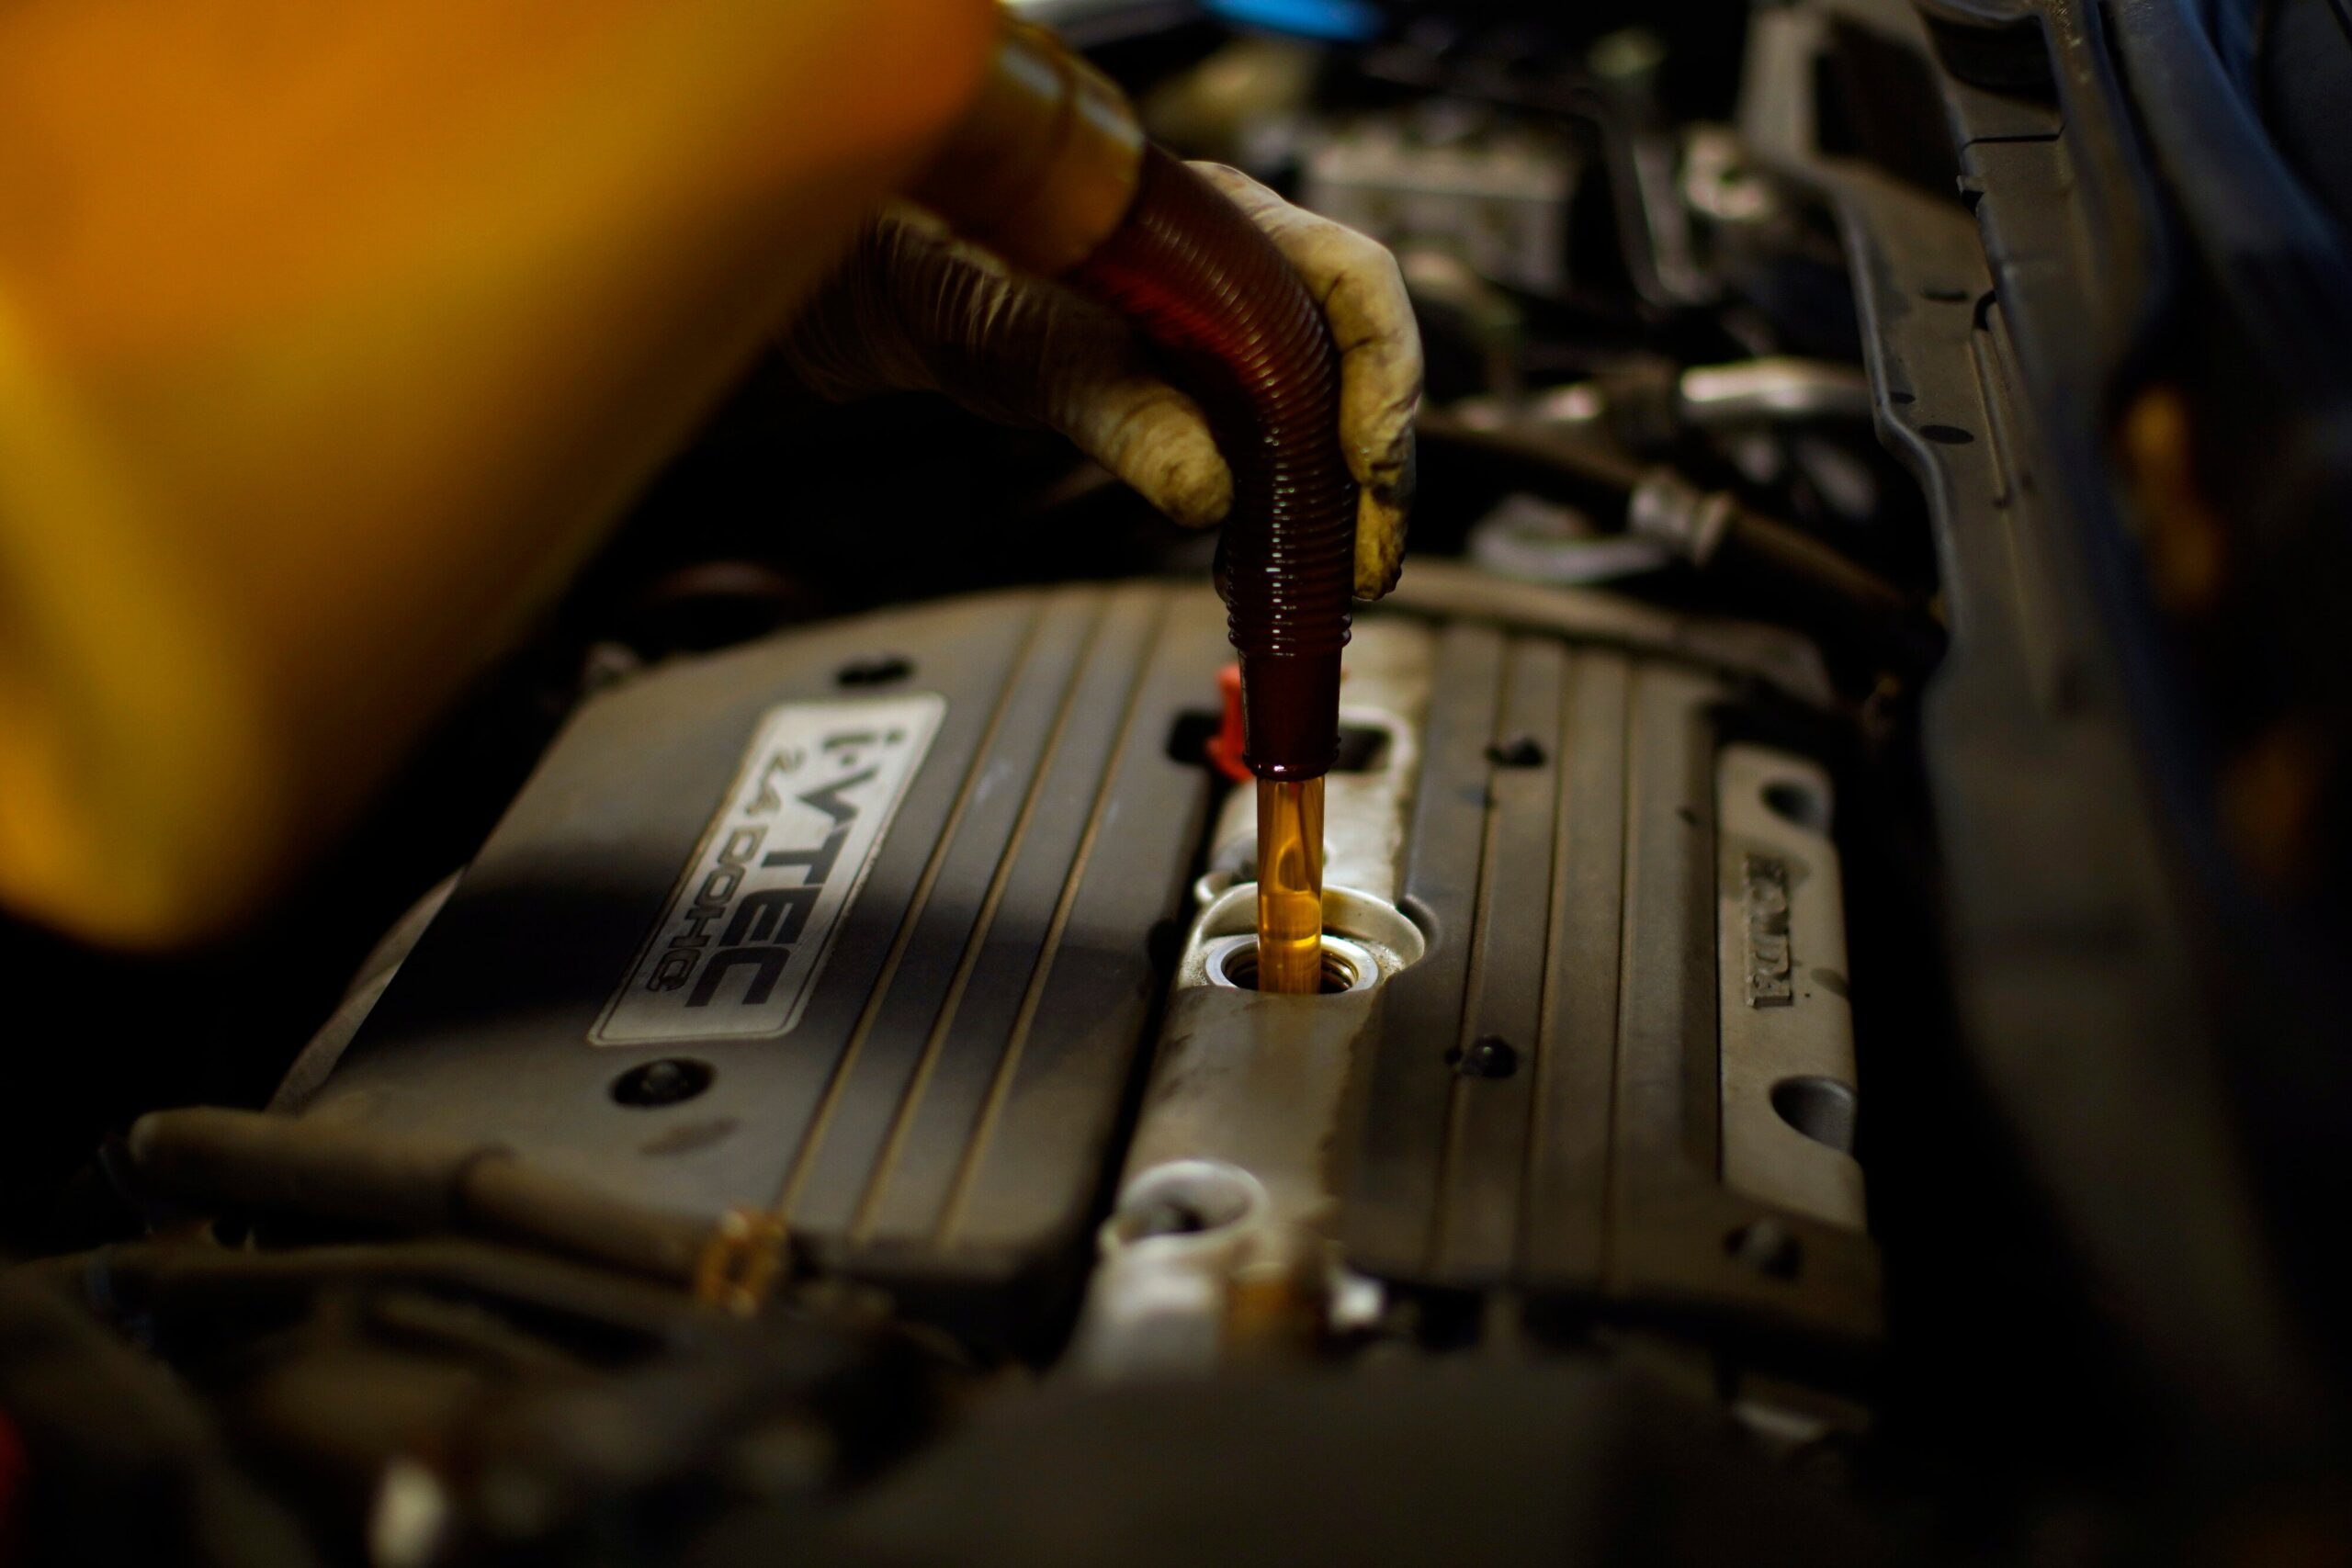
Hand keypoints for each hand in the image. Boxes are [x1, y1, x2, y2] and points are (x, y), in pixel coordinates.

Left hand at [778, 163, 1419, 598]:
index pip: (1355, 279)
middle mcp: (1250, 271)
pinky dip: (1287, 509)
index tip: (1367, 462)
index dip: (1383, 373)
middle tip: (1371, 558)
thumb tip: (1207, 492)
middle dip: (1378, 467)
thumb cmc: (964, 278)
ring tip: (1341, 576)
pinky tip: (1271, 562)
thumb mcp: (1041, 349)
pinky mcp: (1213, 392)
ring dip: (1344, 500)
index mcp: (1227, 224)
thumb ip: (1125, 416)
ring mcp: (1238, 332)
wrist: (915, 297)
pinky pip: (1279, 448)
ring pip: (1331, 414)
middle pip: (1361, 362)